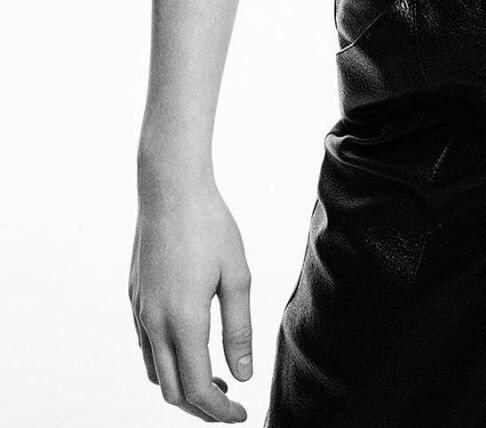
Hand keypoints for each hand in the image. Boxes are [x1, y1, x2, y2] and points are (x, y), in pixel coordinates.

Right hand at [129, 181, 252, 421]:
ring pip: (154, 371)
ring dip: (182, 385)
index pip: (197, 389)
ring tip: (215, 378)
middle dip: (200, 407)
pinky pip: (146, 346)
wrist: (169, 189)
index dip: (219, 411)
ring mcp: (139, 311)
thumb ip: (238, 329)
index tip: (241, 415)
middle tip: (229, 404)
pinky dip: (166, 362)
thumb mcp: (237, 275)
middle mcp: (154, 324)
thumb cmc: (210, 226)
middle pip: (172, 390)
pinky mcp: (134, 297)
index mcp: (183, 322)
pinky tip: (189, 346)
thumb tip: (243, 374)